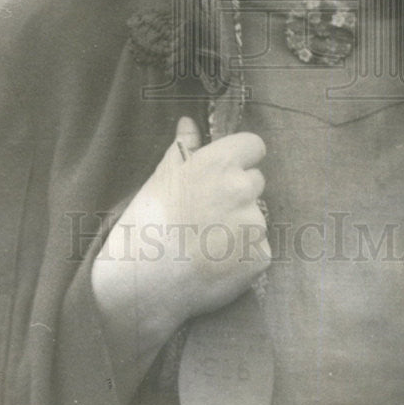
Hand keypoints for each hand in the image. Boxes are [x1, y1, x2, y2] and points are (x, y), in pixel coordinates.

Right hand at [91, 117, 268, 402]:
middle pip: (254, 182)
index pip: (254, 146)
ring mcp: (255, 224)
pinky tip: (215, 262)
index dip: (240, 158)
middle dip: (237, 194)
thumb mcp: (161, 177)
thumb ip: (183, 147)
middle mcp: (243, 189)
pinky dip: (242, 257)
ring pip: (256, 218)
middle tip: (206, 215)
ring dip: (240, 228)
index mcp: (221, 163)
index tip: (224, 173)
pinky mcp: (260, 257)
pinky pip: (257, 249)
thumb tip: (189, 122)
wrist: (143, 281)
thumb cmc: (147, 223)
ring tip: (206, 243)